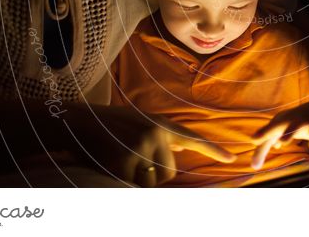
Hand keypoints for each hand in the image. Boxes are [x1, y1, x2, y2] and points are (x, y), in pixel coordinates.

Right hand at [63, 104, 234, 185]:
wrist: (77, 121)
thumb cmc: (109, 127)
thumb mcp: (139, 124)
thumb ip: (159, 139)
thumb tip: (172, 165)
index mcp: (161, 124)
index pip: (193, 138)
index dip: (213, 150)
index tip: (231, 158)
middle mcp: (155, 133)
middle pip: (169, 173)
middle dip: (152, 175)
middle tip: (130, 158)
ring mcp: (141, 147)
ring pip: (152, 182)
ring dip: (137, 179)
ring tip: (119, 159)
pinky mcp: (125, 161)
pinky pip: (133, 185)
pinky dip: (122, 181)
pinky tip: (110, 164)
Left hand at [250, 100, 308, 169]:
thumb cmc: (295, 123)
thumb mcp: (280, 133)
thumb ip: (266, 147)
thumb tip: (254, 166)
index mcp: (280, 121)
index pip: (268, 133)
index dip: (261, 137)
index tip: (253, 141)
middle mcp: (291, 119)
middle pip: (278, 125)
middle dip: (269, 131)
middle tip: (256, 139)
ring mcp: (306, 120)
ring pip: (296, 126)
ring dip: (289, 133)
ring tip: (282, 142)